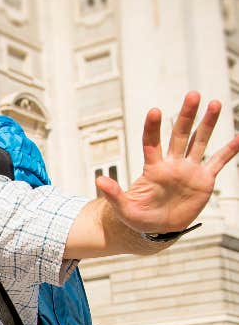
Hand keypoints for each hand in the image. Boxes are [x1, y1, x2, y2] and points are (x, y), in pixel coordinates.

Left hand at [97, 93, 238, 233]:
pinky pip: (218, 162)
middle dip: (186, 116)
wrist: (158, 229)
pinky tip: (238, 138)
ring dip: (207, 124)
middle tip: (193, 95)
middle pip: (179, 135)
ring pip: (199, 142)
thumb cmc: (139, 218)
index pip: (151, 143)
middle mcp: (172, 165)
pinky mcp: (204, 180)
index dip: (152, 128)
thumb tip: (99, 181)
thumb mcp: (124, 209)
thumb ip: (113, 195)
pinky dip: (229, 151)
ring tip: (214, 104)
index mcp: (153, 170)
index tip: (154, 111)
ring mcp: (189, 170)